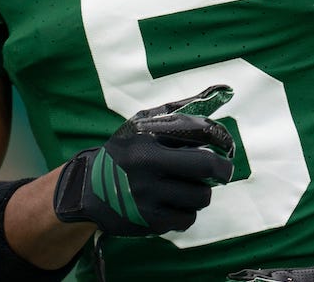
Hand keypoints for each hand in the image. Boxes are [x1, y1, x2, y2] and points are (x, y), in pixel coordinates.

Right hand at [53, 85, 234, 235]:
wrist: (87, 189)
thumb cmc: (125, 152)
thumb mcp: (143, 124)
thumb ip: (182, 111)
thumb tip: (224, 92)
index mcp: (147, 139)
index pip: (200, 134)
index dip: (222, 140)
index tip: (226, 147)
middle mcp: (147, 168)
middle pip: (206, 168)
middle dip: (222, 170)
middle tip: (223, 172)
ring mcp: (148, 198)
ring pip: (201, 197)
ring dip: (202, 192)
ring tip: (190, 186)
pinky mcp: (150, 223)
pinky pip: (187, 219)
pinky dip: (187, 211)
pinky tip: (176, 203)